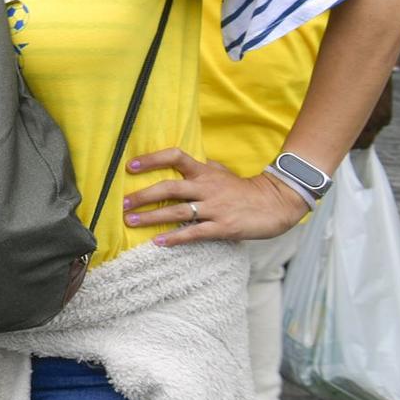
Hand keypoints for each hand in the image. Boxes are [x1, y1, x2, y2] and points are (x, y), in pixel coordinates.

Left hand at [119, 147, 311, 245]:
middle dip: (143, 196)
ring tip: (130, 221)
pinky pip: (194, 233)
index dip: (152, 160)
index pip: (175, 157)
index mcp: (205, 171)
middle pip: (169, 188)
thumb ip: (204, 167)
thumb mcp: (224, 172)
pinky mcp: (222, 227)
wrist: (277, 203)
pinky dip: (174, 238)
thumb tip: (186, 161)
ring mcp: (214, 208)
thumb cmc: (245, 189)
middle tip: (122, 203)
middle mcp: (207, 187)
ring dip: (151, 217)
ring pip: (177, 212)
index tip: (131, 166)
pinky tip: (158, 242)